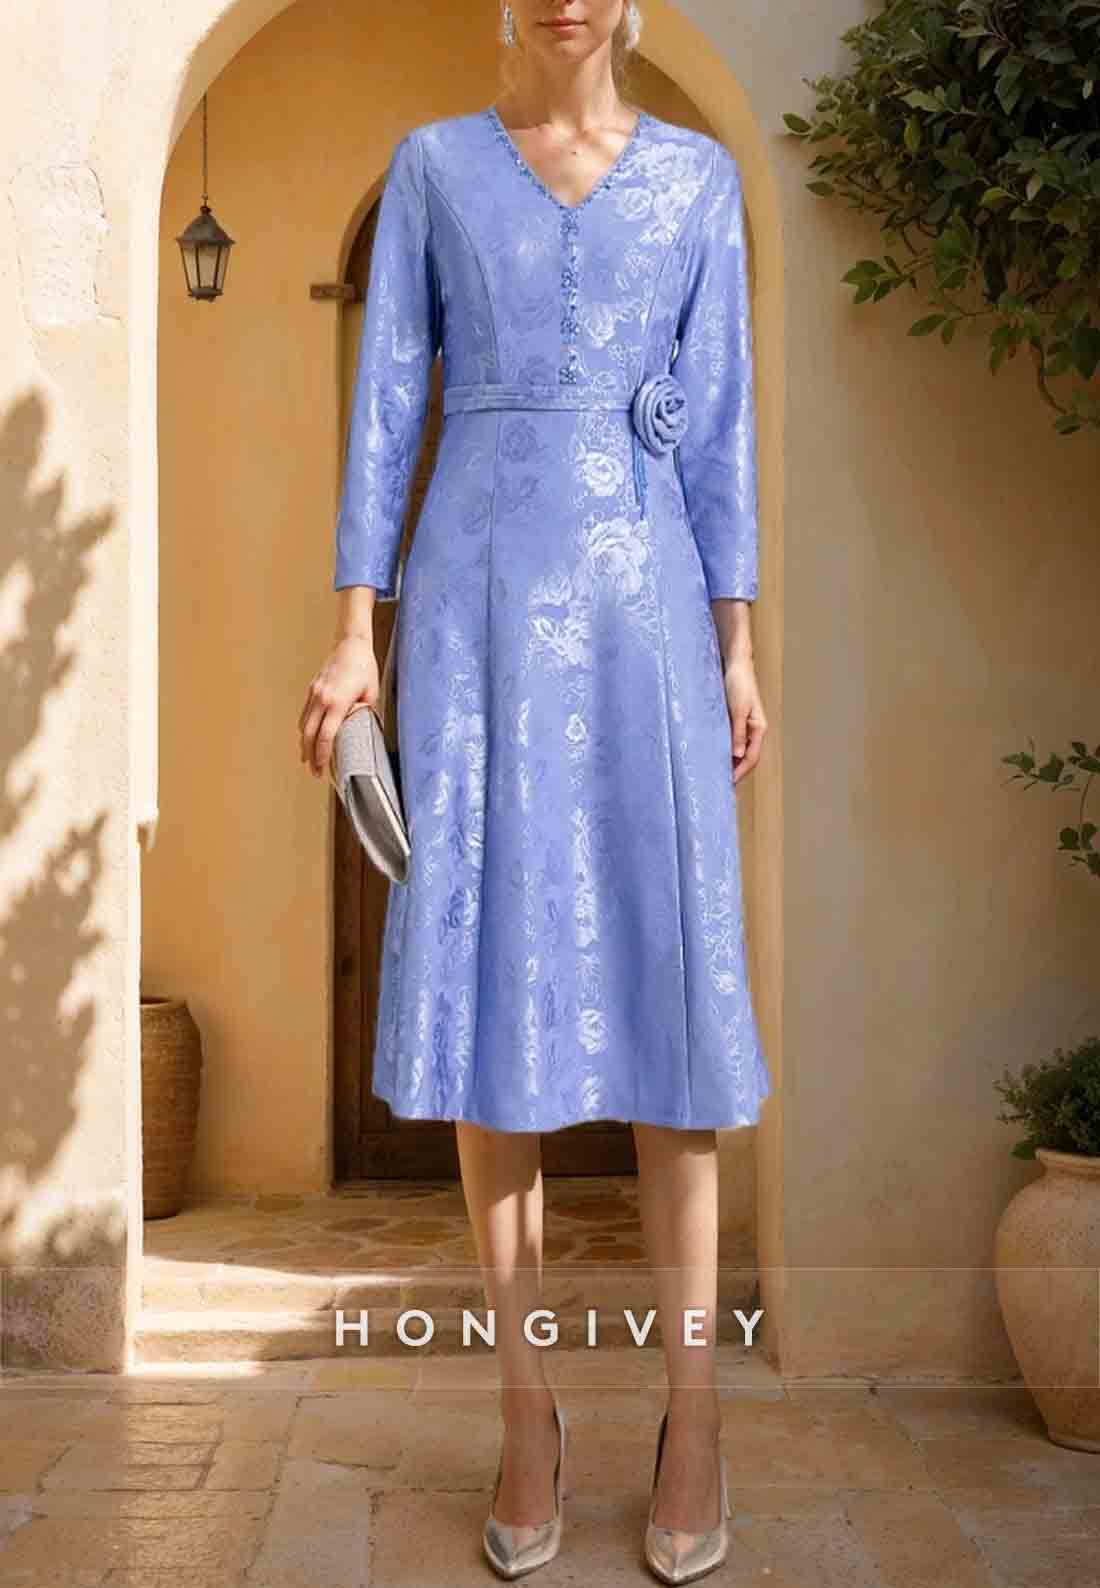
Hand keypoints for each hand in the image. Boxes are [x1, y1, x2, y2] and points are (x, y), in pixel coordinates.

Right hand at [299, 634, 379, 778]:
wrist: (352, 644)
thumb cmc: (364, 667)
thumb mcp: (372, 693)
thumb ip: (364, 713)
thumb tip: (360, 728)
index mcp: (338, 702)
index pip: (325, 736)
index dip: (322, 756)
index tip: (322, 768)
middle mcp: (322, 699)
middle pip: (308, 735)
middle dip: (310, 756)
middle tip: (314, 772)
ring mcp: (314, 694)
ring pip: (303, 725)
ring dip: (304, 744)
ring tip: (308, 759)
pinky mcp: (312, 689)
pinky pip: (304, 714)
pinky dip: (304, 729)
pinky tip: (307, 737)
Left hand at [723, 653, 766, 783]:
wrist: (735, 664)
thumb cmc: (738, 683)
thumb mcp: (738, 710)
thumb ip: (738, 732)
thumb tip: (737, 755)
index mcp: (758, 728)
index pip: (752, 758)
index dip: (740, 772)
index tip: (728, 783)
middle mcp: (753, 729)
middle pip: (746, 757)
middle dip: (735, 771)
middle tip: (720, 784)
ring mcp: (744, 725)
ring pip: (738, 749)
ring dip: (729, 761)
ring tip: (715, 772)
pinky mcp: (734, 719)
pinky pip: (730, 739)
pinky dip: (724, 749)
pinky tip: (713, 754)